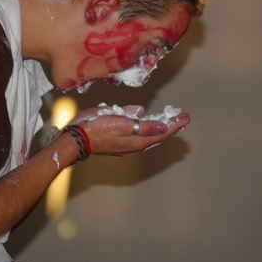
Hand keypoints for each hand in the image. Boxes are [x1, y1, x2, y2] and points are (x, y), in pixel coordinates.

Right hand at [70, 105, 190, 155]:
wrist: (76, 139)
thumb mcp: (122, 124)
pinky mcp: (118, 141)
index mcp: (138, 140)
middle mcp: (135, 145)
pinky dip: (148, 128)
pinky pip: (139, 135)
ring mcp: (126, 145)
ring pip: (149, 136)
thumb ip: (143, 126)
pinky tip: (148, 124)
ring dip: (160, 127)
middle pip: (158, 135)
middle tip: (182, 117)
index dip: (175, 124)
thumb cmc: (97, 128)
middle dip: (171, 126)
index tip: (186, 117)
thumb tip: (163, 126)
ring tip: (169, 120)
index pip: (162, 132)